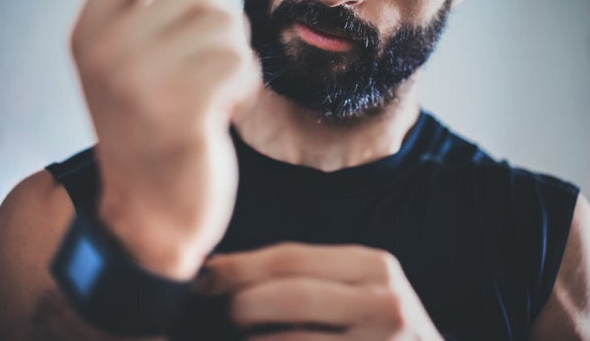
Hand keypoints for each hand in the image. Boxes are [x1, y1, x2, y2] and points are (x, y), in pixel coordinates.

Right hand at [70, 0, 259, 279]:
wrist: (148, 214)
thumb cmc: (150, 131)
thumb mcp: (126, 66)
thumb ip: (152, 13)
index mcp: (91, 31)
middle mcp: (110, 51)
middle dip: (221, 20)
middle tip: (210, 59)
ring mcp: (144, 83)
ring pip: (227, 25)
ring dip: (235, 56)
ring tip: (215, 88)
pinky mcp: (185, 114)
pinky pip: (243, 63)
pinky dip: (247, 84)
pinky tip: (229, 107)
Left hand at [198, 243, 443, 340]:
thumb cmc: (378, 329)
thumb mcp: (357, 290)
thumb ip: (305, 276)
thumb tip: (220, 271)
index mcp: (375, 267)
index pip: (291, 258)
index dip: (239, 267)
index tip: (204, 277)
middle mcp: (386, 303)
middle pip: (289, 295)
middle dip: (242, 305)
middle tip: (225, 315)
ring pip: (289, 340)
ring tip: (244, 337)